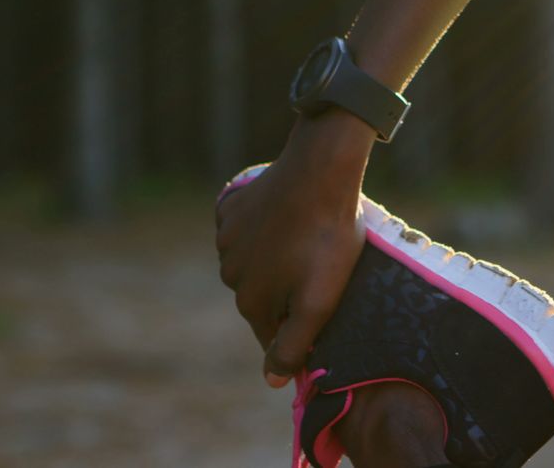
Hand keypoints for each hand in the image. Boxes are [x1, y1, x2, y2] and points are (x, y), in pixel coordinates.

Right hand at [215, 111, 375, 386]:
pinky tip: (289, 218)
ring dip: (278, 259)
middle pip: (264, 298)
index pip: (273, 334)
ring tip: (309, 241)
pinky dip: (265, 229)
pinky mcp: (232, 208)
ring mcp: (227, 239)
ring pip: (256, 263)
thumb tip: (271, 381)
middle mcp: (229, 274)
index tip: (324, 310)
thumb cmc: (326, 239)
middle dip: (289, 292)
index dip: (300, 329)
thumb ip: (293, 346)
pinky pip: (248, 229)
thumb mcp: (318, 301)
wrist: (319, 171)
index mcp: (249, 301)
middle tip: (322, 270)